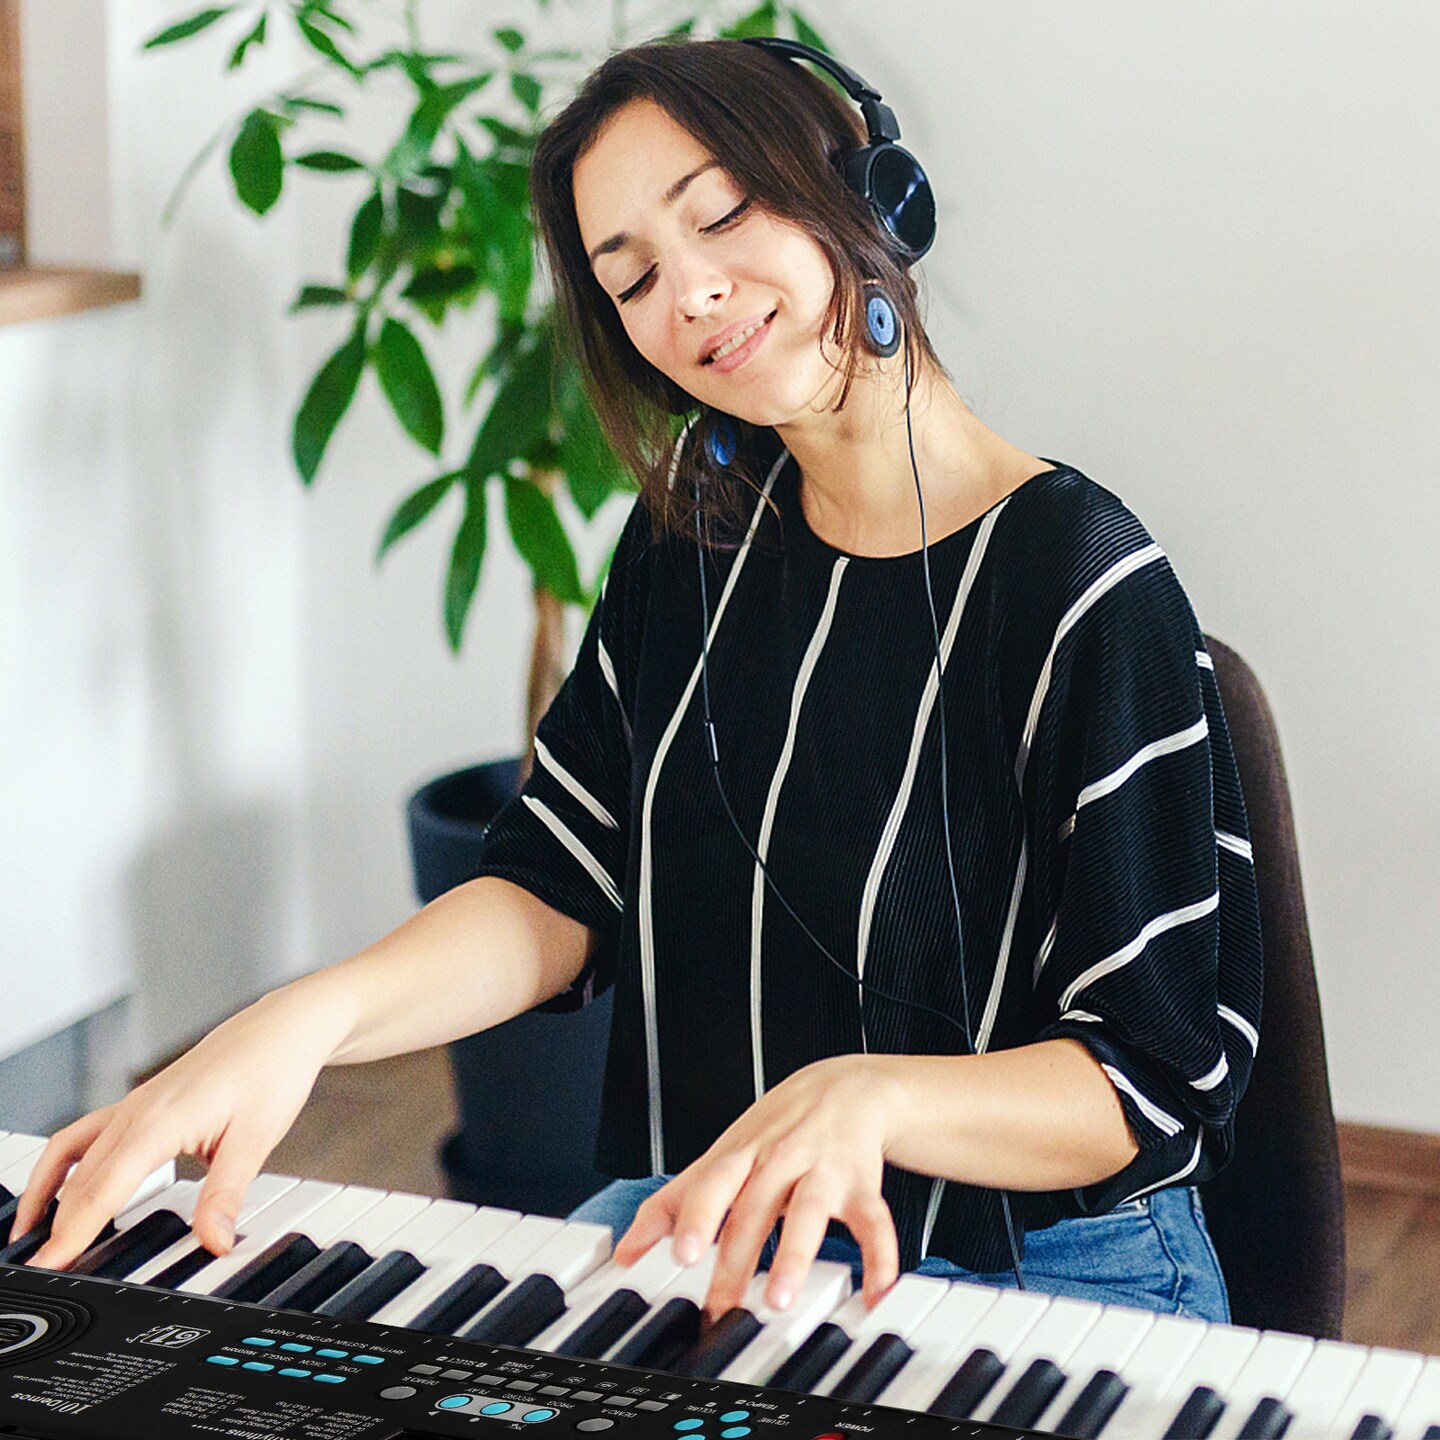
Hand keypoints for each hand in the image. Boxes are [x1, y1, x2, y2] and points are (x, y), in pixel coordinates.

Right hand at [12, 988, 341, 1269]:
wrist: (284, 1028)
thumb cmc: (272, 1070)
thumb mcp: (257, 1138)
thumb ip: (226, 1194)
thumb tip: (215, 1241)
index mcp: (160, 1121)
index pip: (101, 1189)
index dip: (70, 1233)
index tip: (48, 1265)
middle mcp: (138, 1110)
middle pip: (81, 1178)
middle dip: (53, 1225)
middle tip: (40, 1269)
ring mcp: (137, 1104)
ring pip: (75, 1154)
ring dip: (48, 1193)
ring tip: (32, 1235)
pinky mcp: (144, 1102)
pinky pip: (88, 1134)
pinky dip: (67, 1165)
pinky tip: (65, 1185)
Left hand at [612, 1055, 902, 1322]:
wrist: (845, 1088)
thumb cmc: (775, 1131)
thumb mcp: (722, 1156)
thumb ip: (675, 1203)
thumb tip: (627, 1252)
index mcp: (741, 1155)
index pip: (713, 1182)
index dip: (698, 1217)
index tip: (683, 1253)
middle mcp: (780, 1159)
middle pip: (756, 1207)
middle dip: (739, 1255)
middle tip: (722, 1304)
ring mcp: (823, 1170)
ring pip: (810, 1211)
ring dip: (796, 1255)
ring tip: (782, 1298)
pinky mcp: (863, 1185)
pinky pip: (874, 1222)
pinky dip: (879, 1259)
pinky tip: (875, 1295)